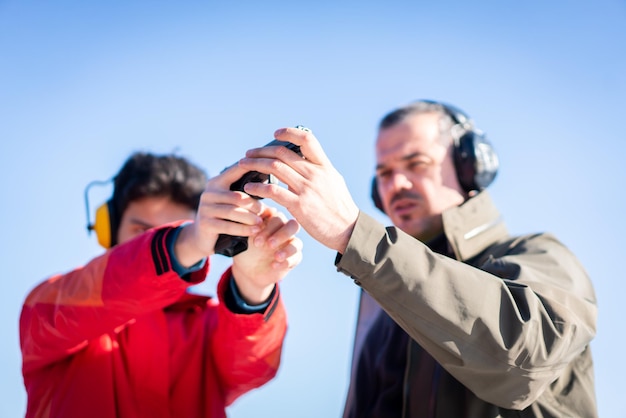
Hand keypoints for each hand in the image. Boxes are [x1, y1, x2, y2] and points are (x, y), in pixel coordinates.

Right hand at [174, 163, 265, 266]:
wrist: (202, 239)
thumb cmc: (224, 219)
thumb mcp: (235, 206)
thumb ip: (251, 201)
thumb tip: (274, 203)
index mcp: (217, 183)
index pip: (236, 171)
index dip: (251, 168)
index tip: (268, 168)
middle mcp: (209, 193)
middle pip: (238, 196)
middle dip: (254, 205)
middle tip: (265, 212)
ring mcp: (205, 208)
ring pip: (233, 211)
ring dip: (250, 218)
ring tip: (261, 223)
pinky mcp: (205, 223)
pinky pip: (228, 226)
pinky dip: (244, 229)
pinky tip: (255, 231)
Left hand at [232, 206, 302, 303]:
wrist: (248, 271)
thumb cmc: (245, 249)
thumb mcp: (242, 238)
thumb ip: (247, 226)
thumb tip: (250, 218)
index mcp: (271, 221)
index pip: (276, 215)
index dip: (269, 223)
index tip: (255, 232)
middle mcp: (283, 230)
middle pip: (292, 225)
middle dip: (281, 234)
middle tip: (268, 245)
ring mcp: (290, 244)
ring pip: (297, 242)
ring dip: (287, 249)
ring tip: (276, 256)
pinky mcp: (294, 258)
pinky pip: (296, 257)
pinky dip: (286, 261)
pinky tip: (274, 265)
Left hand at [238, 127, 359, 253]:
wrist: (348, 230)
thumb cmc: (340, 208)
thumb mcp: (334, 182)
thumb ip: (319, 170)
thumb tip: (304, 160)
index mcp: (324, 166)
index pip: (307, 140)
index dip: (289, 133)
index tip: (275, 134)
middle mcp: (315, 174)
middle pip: (283, 153)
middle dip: (262, 151)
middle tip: (249, 153)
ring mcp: (307, 189)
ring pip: (275, 168)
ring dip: (255, 164)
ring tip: (243, 165)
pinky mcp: (299, 205)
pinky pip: (273, 191)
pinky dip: (258, 187)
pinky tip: (249, 187)